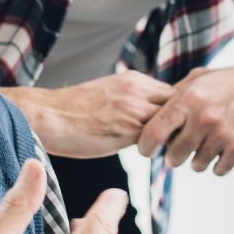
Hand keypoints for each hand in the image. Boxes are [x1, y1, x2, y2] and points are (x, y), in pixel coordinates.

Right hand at [25, 73, 174, 158]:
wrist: (50, 116)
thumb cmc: (75, 110)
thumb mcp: (109, 92)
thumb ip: (133, 99)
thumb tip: (149, 115)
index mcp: (134, 80)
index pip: (172, 92)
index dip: (178, 110)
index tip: (180, 123)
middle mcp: (138, 90)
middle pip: (179, 105)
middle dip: (183, 121)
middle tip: (183, 138)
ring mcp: (135, 109)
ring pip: (171, 122)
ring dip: (175, 136)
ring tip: (172, 149)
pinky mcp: (128, 130)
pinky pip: (157, 139)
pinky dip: (160, 147)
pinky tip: (155, 154)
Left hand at [136, 65, 233, 174]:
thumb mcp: (205, 76)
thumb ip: (179, 91)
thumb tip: (156, 107)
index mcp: (190, 98)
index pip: (155, 130)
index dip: (146, 145)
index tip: (147, 151)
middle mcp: (203, 117)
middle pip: (174, 154)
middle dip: (175, 156)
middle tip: (182, 151)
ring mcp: (222, 134)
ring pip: (196, 165)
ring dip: (200, 160)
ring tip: (210, 146)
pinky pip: (218, 169)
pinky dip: (220, 164)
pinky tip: (226, 150)